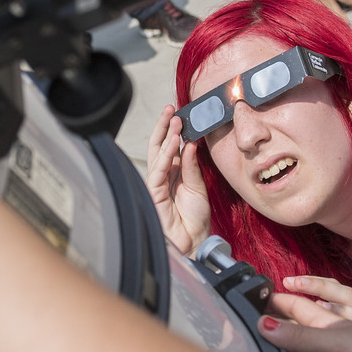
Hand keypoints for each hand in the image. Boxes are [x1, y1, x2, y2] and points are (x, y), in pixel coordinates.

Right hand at [146, 104, 211, 255]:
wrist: (193, 242)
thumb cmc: (195, 219)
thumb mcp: (198, 187)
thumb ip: (192, 166)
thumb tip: (191, 143)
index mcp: (174, 173)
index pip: (170, 147)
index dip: (173, 131)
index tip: (180, 114)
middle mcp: (163, 176)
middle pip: (159, 146)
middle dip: (163, 127)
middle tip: (171, 109)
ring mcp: (156, 184)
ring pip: (157, 154)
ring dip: (166, 135)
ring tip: (174, 120)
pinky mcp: (153, 192)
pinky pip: (159, 169)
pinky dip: (166, 154)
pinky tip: (173, 142)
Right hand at [259, 285, 351, 351]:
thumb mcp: (339, 344)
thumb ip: (302, 336)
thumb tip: (264, 325)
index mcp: (336, 324)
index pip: (301, 307)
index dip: (280, 301)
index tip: (253, 299)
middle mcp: (339, 343)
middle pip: (303, 331)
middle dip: (281, 326)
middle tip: (251, 326)